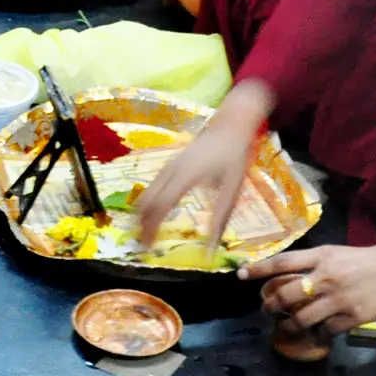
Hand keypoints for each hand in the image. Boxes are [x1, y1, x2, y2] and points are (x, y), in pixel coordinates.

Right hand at [136, 86, 272, 249]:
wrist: (230, 125)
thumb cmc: (234, 157)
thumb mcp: (232, 190)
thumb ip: (220, 220)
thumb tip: (211, 250)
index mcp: (185, 176)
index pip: (159, 206)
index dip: (150, 228)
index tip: (146, 247)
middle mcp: (171, 169)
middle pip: (146, 200)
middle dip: (141, 223)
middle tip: (143, 244)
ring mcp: (168, 164)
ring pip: (146, 192)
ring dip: (143, 213)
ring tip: (147, 233)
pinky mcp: (169, 164)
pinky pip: (152, 186)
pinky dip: (148, 202)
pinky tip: (155, 214)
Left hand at [247, 239, 375, 340]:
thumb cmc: (375, 259)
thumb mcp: (341, 254)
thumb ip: (319, 265)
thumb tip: (299, 279)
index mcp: (322, 256)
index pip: (282, 262)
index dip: (258, 269)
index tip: (240, 275)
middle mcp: (325, 276)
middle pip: (286, 293)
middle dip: (270, 305)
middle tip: (265, 310)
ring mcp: (338, 299)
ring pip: (302, 317)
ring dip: (290, 325)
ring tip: (285, 329)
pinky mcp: (352, 317)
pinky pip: (327, 330)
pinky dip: (320, 334)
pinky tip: (318, 336)